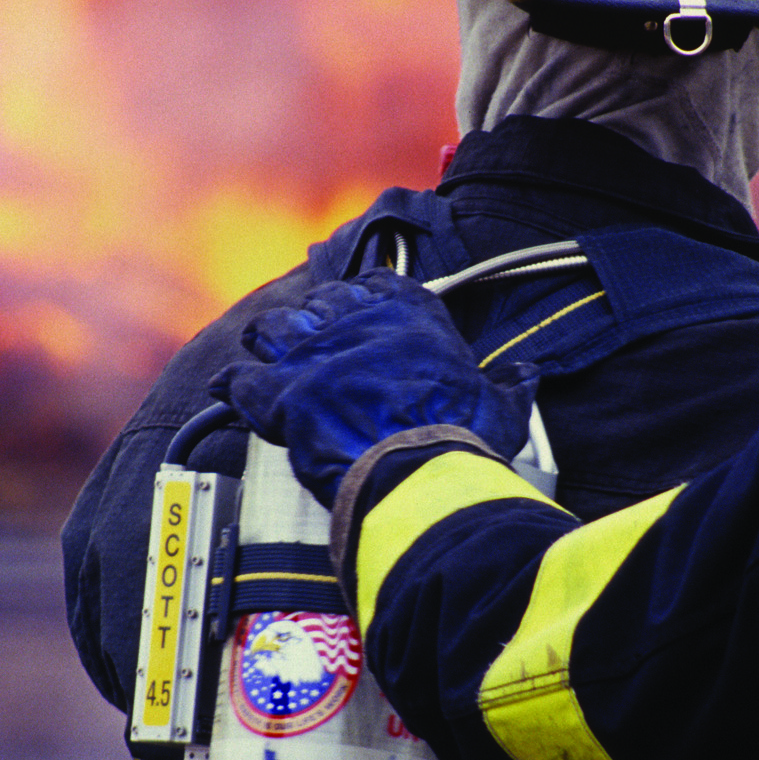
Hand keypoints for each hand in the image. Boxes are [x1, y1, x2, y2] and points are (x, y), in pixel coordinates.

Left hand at [211, 271, 536, 507]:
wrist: (420, 475)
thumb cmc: (460, 439)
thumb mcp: (500, 405)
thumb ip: (509, 385)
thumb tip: (527, 377)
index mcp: (407, 312)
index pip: (372, 284)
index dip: (358, 301)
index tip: (354, 314)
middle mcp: (354, 320)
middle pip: (316, 304)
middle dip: (310, 323)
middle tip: (308, 345)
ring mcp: (311, 353)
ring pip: (272, 329)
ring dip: (268, 344)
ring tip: (266, 358)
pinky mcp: (279, 394)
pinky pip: (241, 380)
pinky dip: (235, 387)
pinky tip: (231, 392)